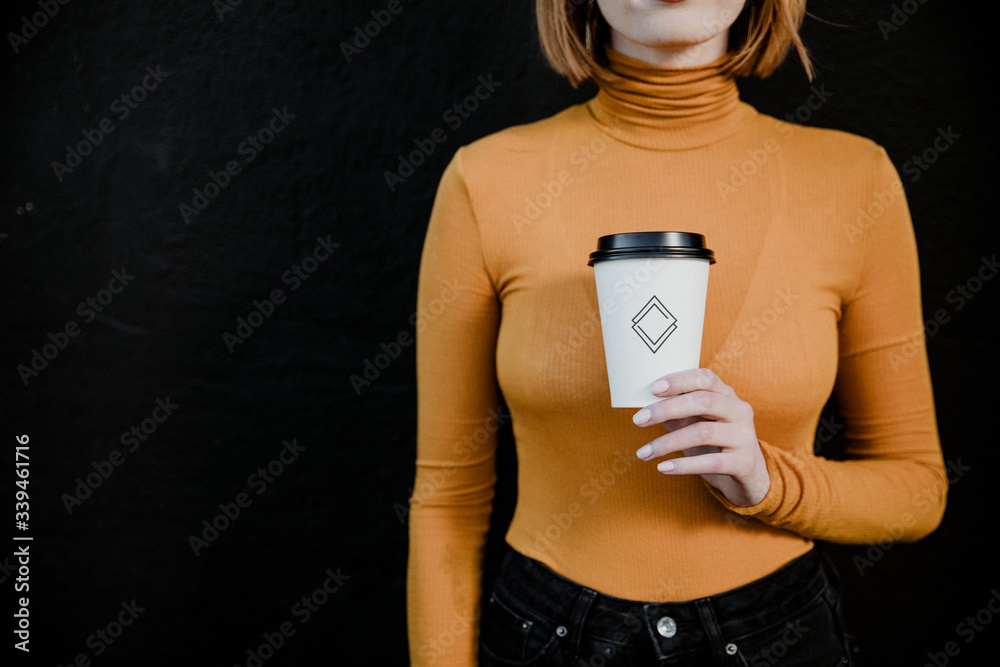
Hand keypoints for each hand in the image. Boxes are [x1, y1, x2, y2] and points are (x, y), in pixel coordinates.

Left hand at [632, 368, 769, 506]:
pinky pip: (710, 463)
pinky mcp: (744, 462)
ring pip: (703, 432)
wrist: (748, 476)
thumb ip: (675, 413)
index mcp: (727, 395)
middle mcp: (739, 410)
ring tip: (643, 453)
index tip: (652, 389)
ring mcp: (745, 436)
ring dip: (667, 443)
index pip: (705, 378)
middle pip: (702, 402)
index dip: (678, 380)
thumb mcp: (695, 424)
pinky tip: (663, 468)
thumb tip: (643, 407)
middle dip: (666, 409)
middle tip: (638, 420)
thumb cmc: (714, 443)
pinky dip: (683, 465)